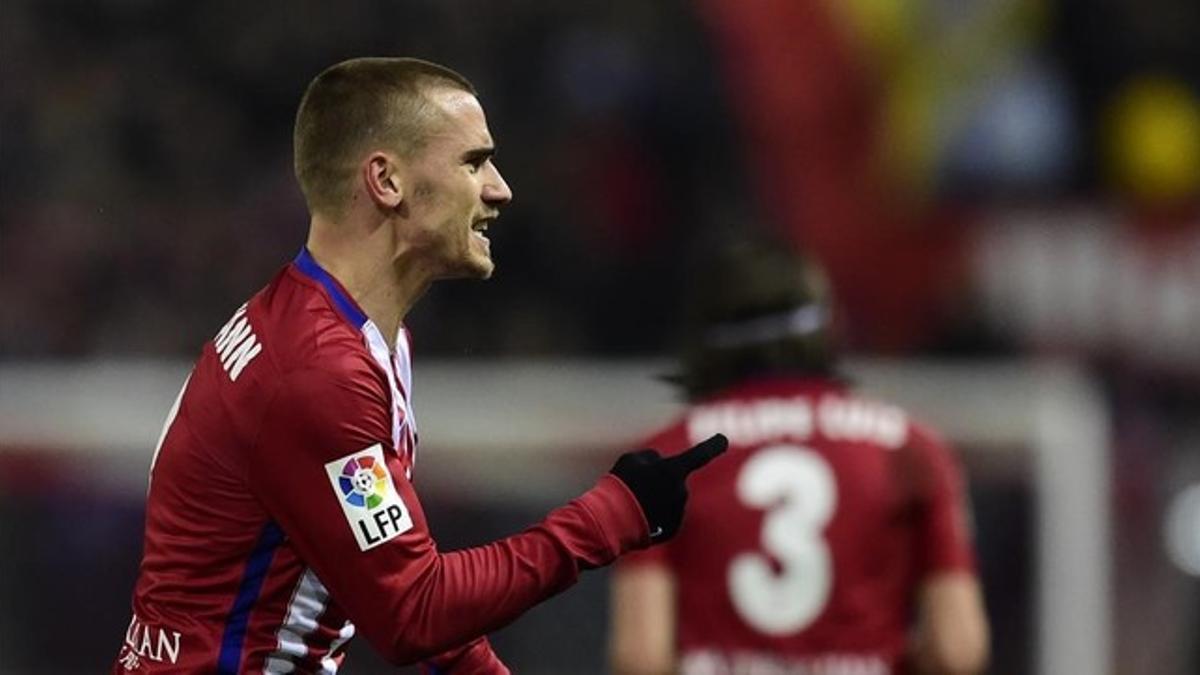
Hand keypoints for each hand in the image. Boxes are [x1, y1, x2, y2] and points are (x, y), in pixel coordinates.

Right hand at [609, 434, 727, 542]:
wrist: (613, 522)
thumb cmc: (621, 486)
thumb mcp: (630, 460)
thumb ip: (650, 457)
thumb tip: (659, 463)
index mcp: (674, 470)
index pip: (700, 454)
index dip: (713, 445)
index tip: (723, 440)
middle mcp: (682, 491)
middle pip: (674, 481)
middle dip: (660, 483)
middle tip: (635, 489)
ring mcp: (679, 511)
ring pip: (670, 500)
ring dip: (656, 500)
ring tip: (634, 505)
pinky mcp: (674, 528)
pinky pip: (667, 517)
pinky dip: (655, 517)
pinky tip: (638, 518)